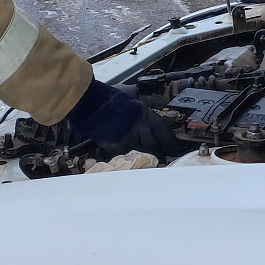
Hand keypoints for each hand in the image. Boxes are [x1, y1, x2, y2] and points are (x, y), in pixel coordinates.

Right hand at [65, 79, 179, 157]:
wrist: (89, 103)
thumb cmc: (110, 101)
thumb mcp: (132, 105)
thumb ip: (142, 118)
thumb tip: (151, 131)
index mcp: (144, 114)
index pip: (163, 130)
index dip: (171, 143)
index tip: (175, 151)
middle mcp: (138, 126)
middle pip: (155, 146)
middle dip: (160, 155)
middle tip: (164, 162)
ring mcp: (126, 137)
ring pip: (142, 153)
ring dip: (146, 159)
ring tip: (148, 164)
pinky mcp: (115, 146)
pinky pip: (126, 156)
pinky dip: (130, 159)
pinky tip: (131, 162)